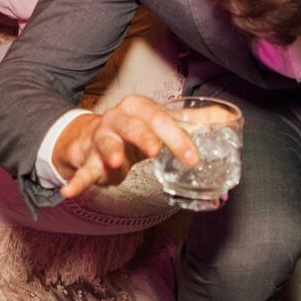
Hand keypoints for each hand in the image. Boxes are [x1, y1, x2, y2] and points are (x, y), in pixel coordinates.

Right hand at [51, 95, 198, 199]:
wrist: (92, 136)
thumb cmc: (134, 129)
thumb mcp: (161, 122)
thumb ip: (194, 122)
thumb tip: (229, 118)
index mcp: (139, 108)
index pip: (160, 118)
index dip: (176, 136)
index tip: (192, 158)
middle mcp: (118, 119)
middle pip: (133, 126)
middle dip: (145, 138)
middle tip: (155, 151)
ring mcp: (101, 138)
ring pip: (106, 142)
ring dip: (111, 151)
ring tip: (115, 162)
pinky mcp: (88, 159)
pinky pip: (83, 170)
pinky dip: (77, 181)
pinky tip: (71, 191)